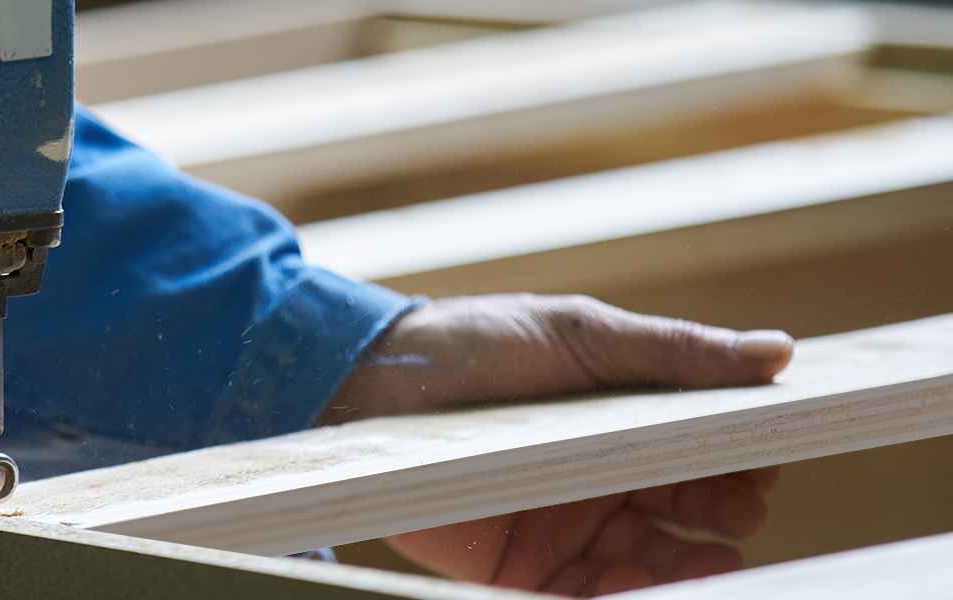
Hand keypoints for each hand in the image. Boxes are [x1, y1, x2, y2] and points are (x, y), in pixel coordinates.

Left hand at [327, 294, 794, 595]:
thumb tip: (780, 351)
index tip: (765, 461)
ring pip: (650, 565)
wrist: (373, 382)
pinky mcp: (520, 567)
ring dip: (686, 568)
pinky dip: (620, 596)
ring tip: (705, 562)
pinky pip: (583, 596)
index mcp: (629, 424)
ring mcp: (565, 527)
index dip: (745, 460)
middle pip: (693, 516)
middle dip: (728, 517)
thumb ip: (676, 353)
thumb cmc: (477, 345)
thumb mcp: (582, 337)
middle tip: (740, 511)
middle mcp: (605, 481)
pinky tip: (636, 583)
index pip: (710, 454)